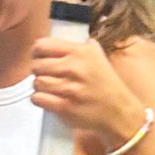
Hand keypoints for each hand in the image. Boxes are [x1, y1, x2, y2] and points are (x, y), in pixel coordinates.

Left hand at [26, 30, 142, 144]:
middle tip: (47, 75)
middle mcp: (74, 67)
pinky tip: (49, 98)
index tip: (39, 57)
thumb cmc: (105, 85)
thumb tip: (53, 43)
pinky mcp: (64, 106)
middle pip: (36, 65)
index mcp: (80, 52)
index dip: (37, 53)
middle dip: (39, 71)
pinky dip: (40, 99)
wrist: (119, 111)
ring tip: (51, 88)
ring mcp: (69, 88)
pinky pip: (37, 98)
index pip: (42, 46)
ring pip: (36, 82)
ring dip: (40, 86)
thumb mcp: (96, 56)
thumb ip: (77, 47)